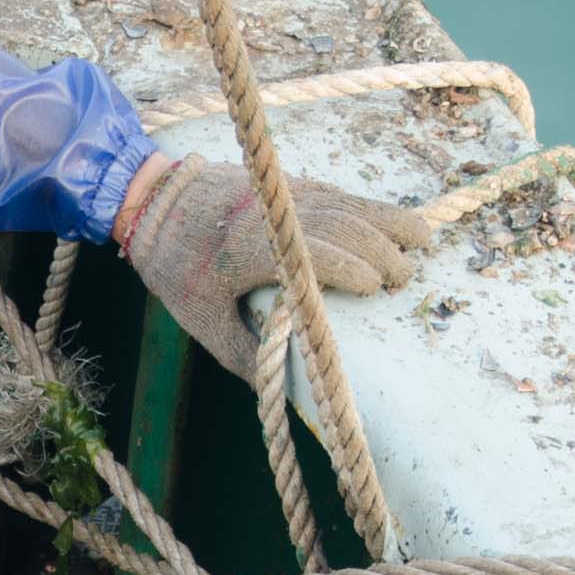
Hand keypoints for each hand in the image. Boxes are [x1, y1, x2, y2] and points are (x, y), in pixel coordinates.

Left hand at [112, 157, 438, 368]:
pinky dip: (372, 208)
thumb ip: (242, 354)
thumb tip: (282, 390)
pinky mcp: (290, 185)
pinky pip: (340, 195)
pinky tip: (395, 222)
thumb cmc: (176, 266)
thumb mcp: (200, 320)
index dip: (349, 270)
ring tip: (423, 243)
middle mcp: (276, 213)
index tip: (375, 289)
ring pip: (348, 204)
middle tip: (402, 282)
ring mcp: (285, 194)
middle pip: (343, 226)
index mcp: (253, 248)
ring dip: (388, 224)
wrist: (152, 201)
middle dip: (380, 252)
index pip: (313, 254)